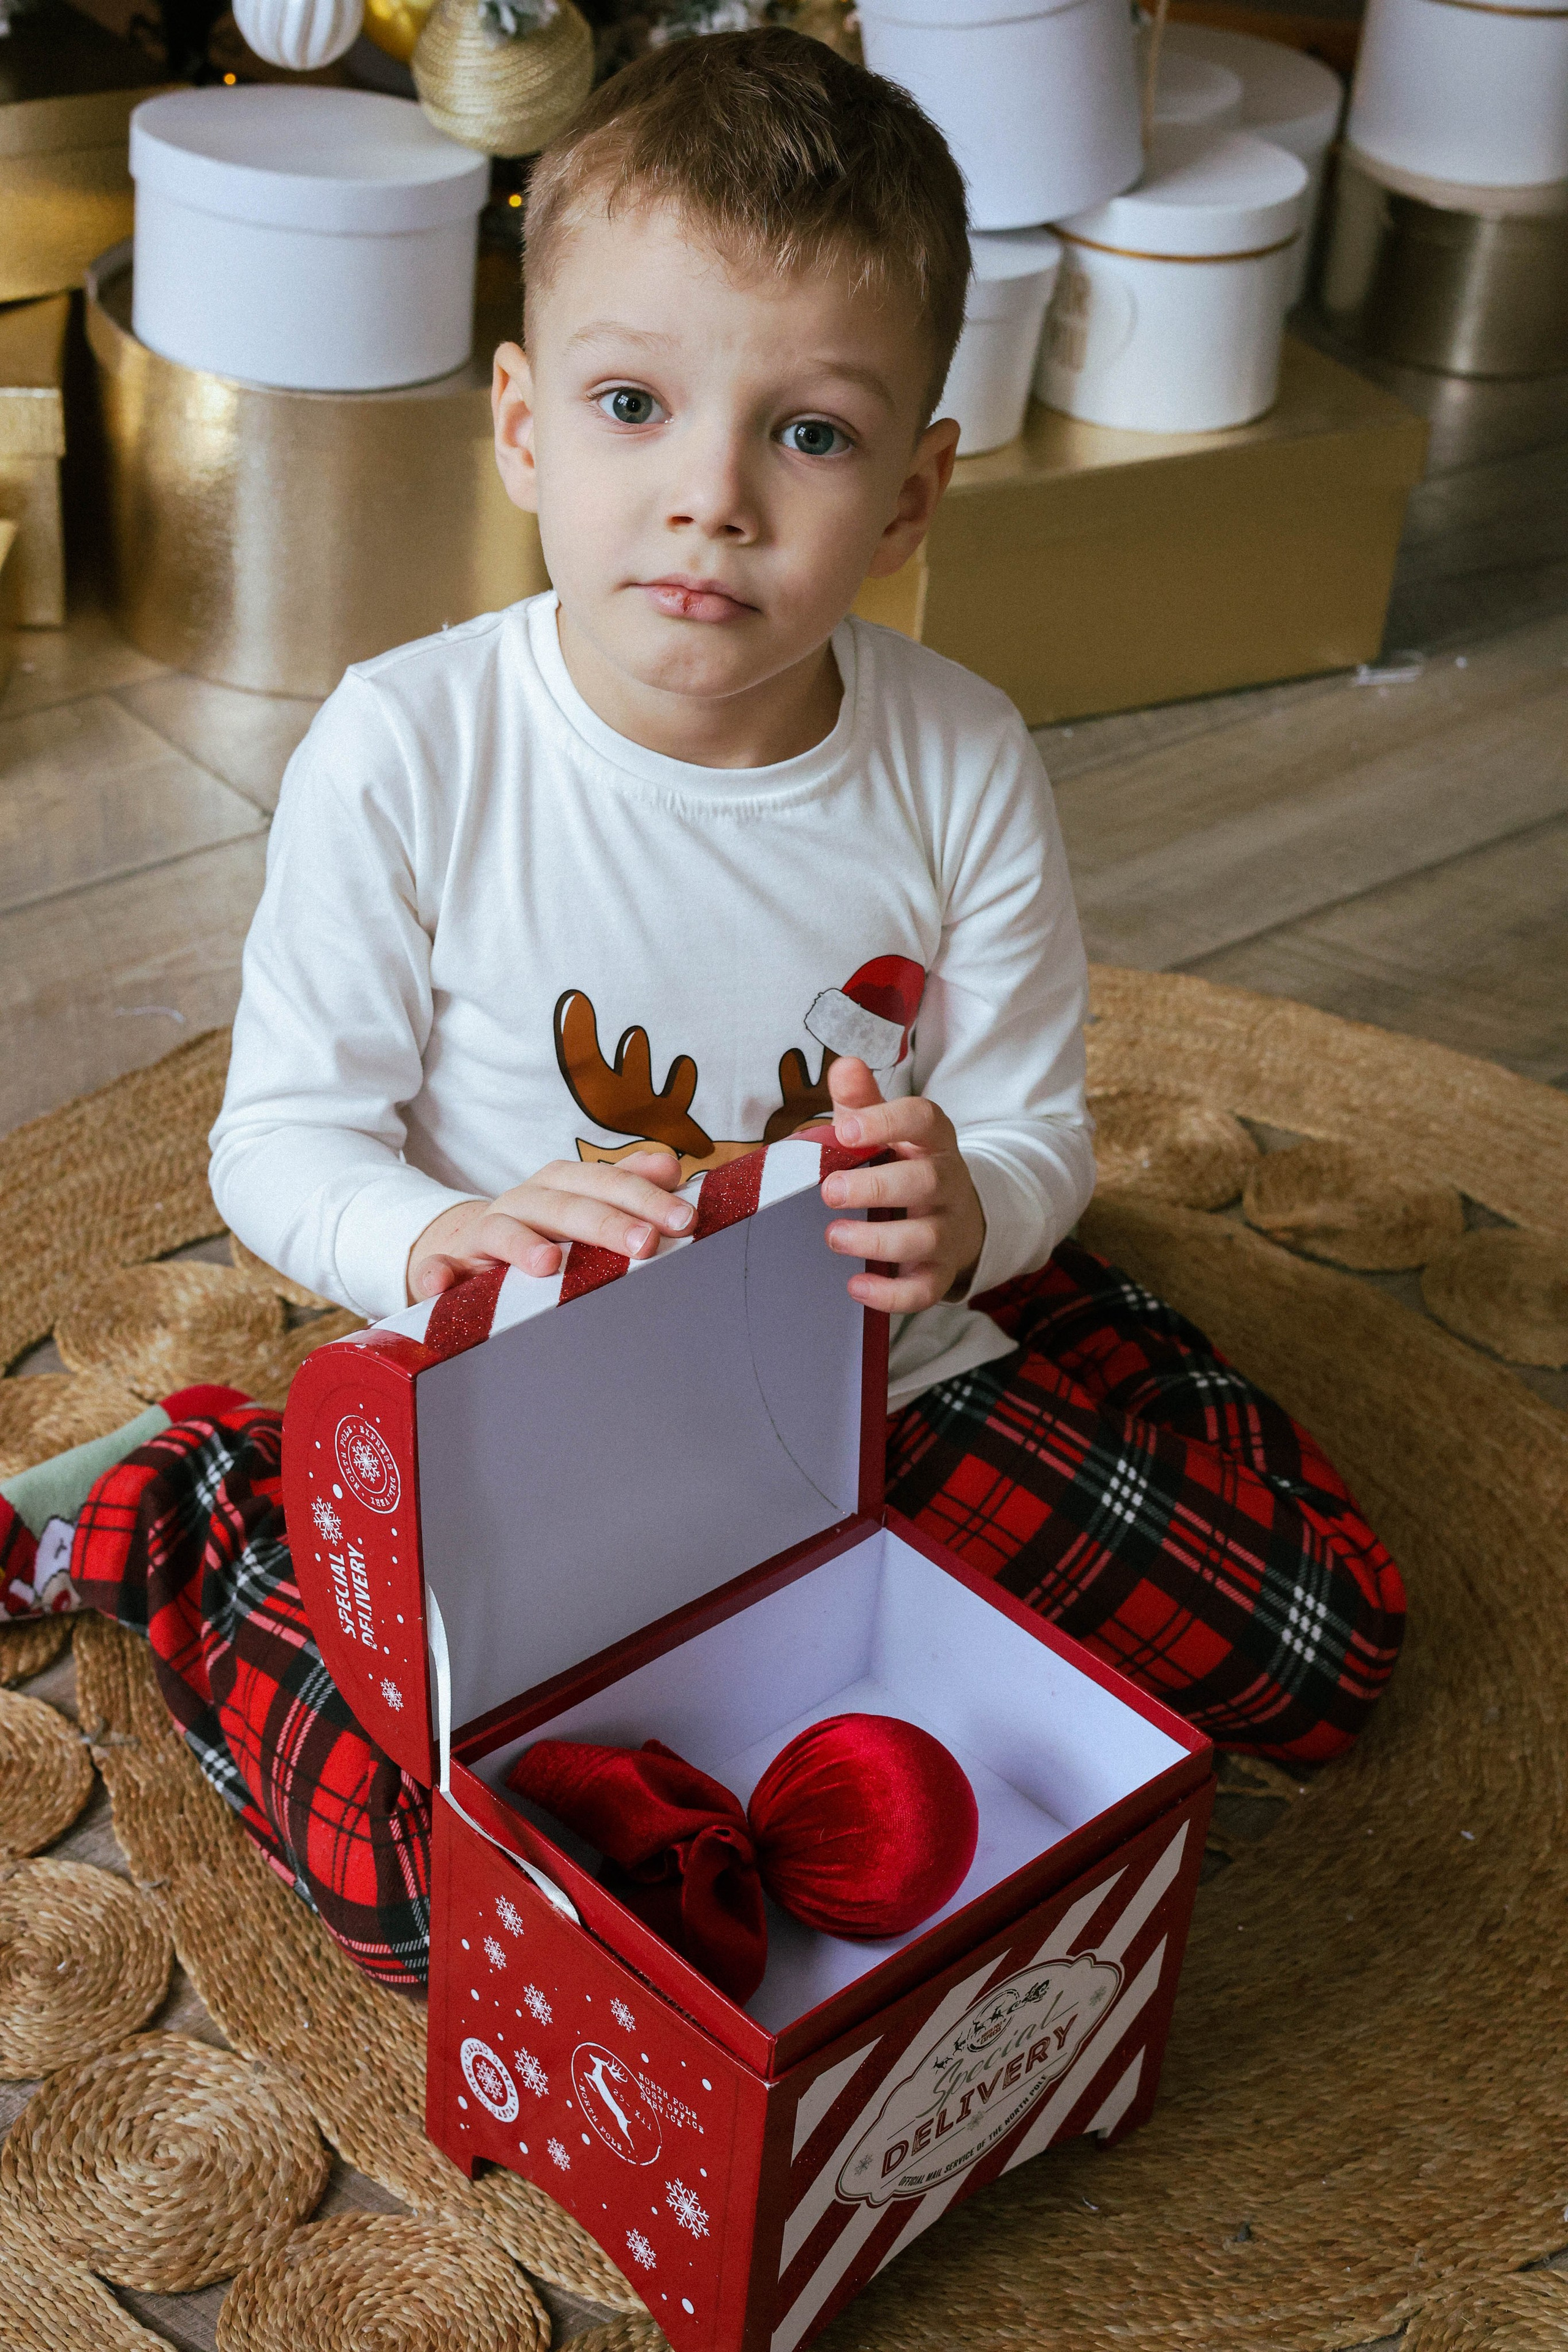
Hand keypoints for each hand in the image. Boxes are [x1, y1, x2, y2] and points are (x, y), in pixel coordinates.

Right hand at [407, 1148, 692, 1301]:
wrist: (463, 1247)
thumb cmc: (540, 1229)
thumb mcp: (581, 1201)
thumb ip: (625, 1184)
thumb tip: (671, 1164)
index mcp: (560, 1186)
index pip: (605, 1183)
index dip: (644, 1198)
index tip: (684, 1220)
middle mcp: (523, 1202)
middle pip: (564, 1206)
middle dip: (604, 1223)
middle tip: (644, 1244)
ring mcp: (481, 1233)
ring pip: (501, 1230)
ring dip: (521, 1243)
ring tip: (547, 1263)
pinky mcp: (445, 1265)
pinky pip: (435, 1268)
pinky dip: (436, 1274)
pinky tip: (442, 1284)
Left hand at [818, 1059, 986, 1313]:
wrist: (957, 1215)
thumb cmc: (906, 1164)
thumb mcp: (887, 1129)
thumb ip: (863, 1101)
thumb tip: (844, 1065)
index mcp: (933, 1140)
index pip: (923, 1119)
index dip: (887, 1121)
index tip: (845, 1127)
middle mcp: (946, 1182)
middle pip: (924, 1181)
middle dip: (875, 1187)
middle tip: (828, 1190)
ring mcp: (948, 1228)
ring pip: (925, 1237)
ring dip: (877, 1240)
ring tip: (833, 1237)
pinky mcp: (940, 1270)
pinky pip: (924, 1289)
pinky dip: (891, 1294)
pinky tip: (856, 1286)